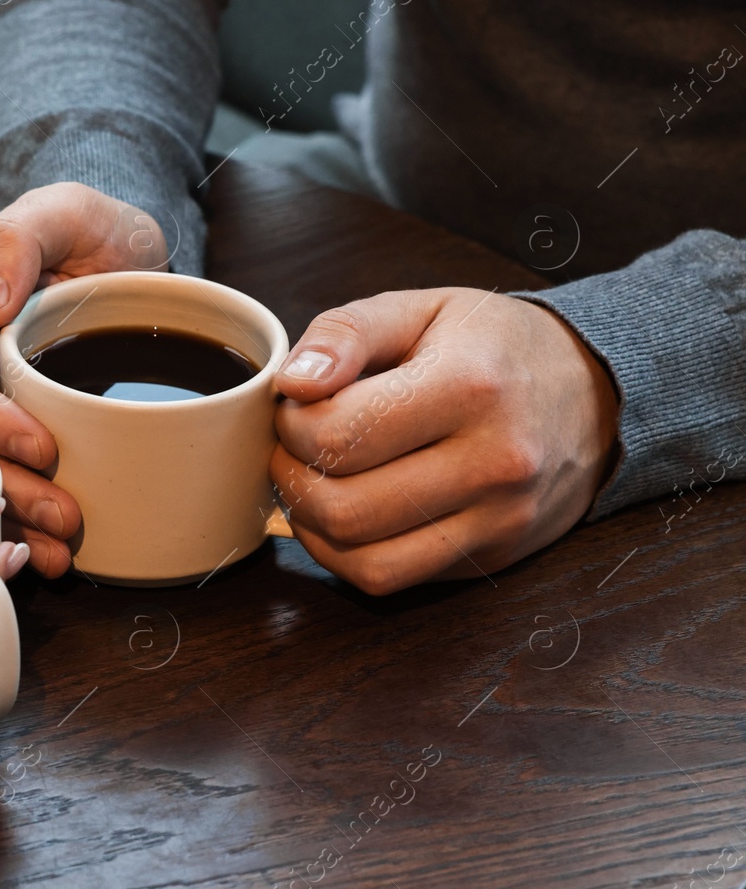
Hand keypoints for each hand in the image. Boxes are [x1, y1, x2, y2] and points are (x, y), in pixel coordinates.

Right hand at [0, 183, 169, 575]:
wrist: (116, 261)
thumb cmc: (91, 232)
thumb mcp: (66, 211)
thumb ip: (19, 239)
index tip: (42, 446)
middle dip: (0, 483)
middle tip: (64, 515)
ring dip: (6, 519)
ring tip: (61, 551)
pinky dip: (14, 528)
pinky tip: (52, 558)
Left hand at [269, 288, 619, 594]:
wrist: (595, 393)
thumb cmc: (493, 346)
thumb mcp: (420, 309)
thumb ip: (345, 332)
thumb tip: (293, 382)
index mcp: (470, 386)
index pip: (340, 434)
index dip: (292, 424)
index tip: (297, 405)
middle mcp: (494, 461)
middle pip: (344, 507)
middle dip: (292, 477)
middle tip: (293, 447)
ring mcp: (499, 518)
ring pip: (362, 559)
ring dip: (311, 525)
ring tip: (312, 481)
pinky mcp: (492, 555)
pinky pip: (390, 579)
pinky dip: (344, 556)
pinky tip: (340, 517)